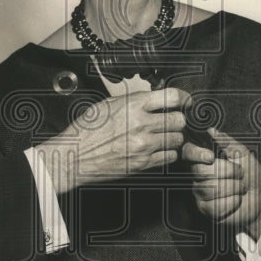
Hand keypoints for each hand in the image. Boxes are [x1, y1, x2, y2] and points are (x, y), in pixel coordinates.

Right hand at [36, 87, 189, 193]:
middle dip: (177, 119)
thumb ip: (135, 100)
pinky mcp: (143, 164)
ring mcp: (144, 146)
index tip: (184, 101)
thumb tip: (156, 97)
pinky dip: (167, 152)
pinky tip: (157, 149)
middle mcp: (141, 125)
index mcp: (133, 106)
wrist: (75, 157)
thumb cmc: (87, 130)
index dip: (183, 98)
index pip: (172, 97)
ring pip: (177, 139)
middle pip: (179, 120)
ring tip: (162, 136)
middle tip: (171, 120)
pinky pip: (170, 156)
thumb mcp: (108, 104)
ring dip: (173, 137)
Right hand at [184, 129, 260, 236]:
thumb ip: (226, 141)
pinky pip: (216, 206)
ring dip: (234, 188)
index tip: (210, 156)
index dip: (196, 154)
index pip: (188, 152)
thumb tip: (211, 130)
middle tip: (240, 173)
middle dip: (228, 172)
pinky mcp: (207, 210)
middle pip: (202, 171)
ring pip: (212, 189)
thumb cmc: (250, 173)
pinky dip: (233, 202)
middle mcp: (198, 176)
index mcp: (204, 159)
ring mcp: (200, 193)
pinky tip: (237, 200)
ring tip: (241, 187)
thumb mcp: (242, 153)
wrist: (260, 196)